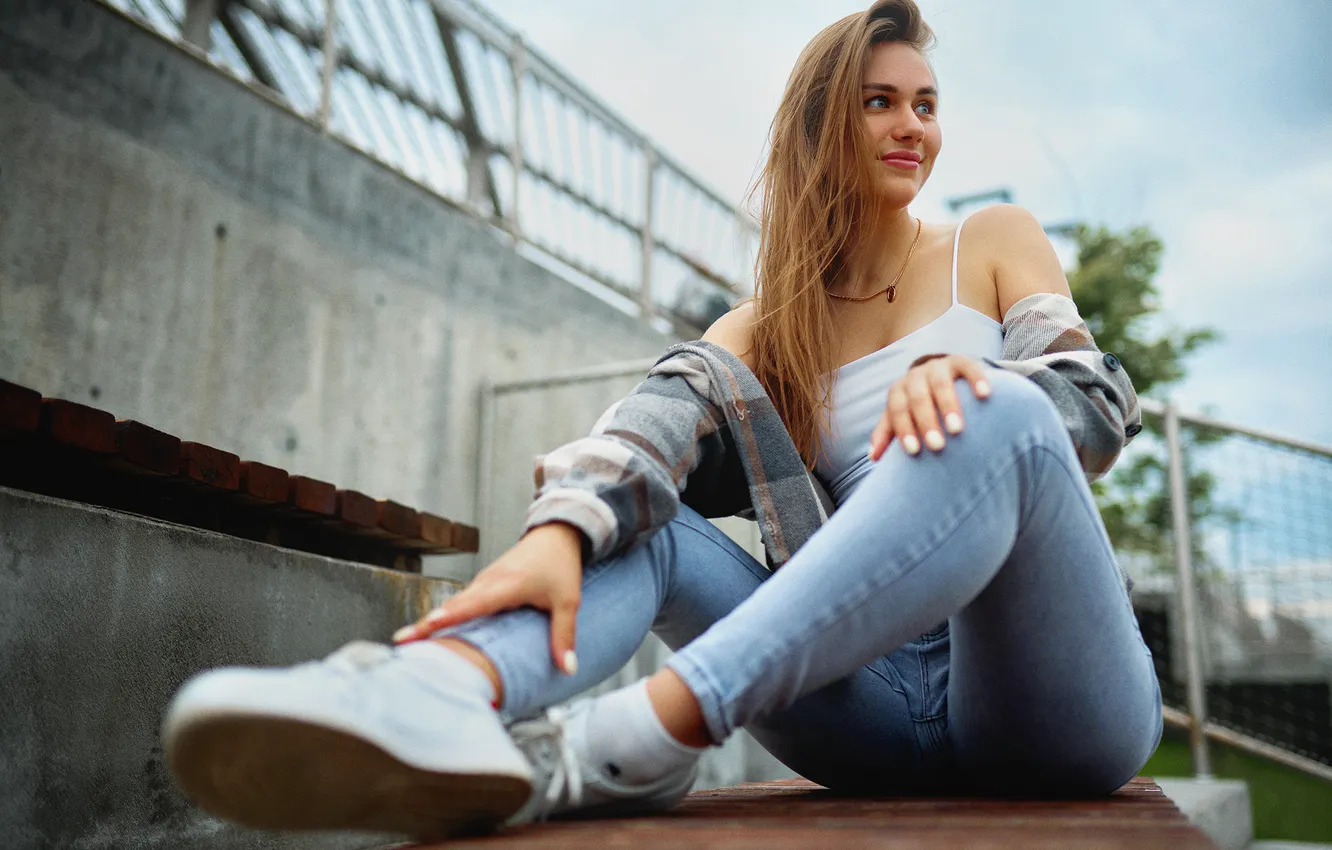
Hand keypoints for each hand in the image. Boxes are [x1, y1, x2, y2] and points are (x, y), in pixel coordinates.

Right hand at [392, 522, 584, 674]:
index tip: (424, 627)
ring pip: (454, 603)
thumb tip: (567, 669)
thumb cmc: (561, 566)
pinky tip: (433, 633)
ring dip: (432, 621)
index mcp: (506, 586)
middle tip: (402, 643)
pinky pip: (460, 601)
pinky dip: (445, 615)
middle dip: (427, 624)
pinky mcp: (483, 583)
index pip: (472, 604)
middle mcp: (488, 582)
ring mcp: (483, 581)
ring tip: (408, 642)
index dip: (448, 617)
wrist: (556, 534)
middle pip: (453, 605)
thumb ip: (564, 635)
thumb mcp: (568, 602)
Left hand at [868, 354, 991, 460]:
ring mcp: (938, 366)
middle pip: (917, 397)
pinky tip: (984, 395)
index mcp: (899, 390)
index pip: (896, 409)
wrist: (940, 374)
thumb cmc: (918, 405)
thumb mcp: (902, 415)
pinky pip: (969, 367)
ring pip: (940, 383)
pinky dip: (976, 380)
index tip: (914, 451)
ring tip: (957, 429)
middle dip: (925, 422)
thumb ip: (887, 433)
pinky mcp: (961, 361)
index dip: (903, 429)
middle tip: (937, 446)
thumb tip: (873, 458)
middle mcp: (915, 376)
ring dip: (947, 406)